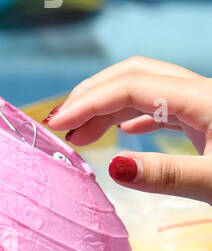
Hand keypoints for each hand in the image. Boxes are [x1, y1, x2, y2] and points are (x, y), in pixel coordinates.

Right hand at [44, 56, 211, 202]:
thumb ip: (167, 174)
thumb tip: (113, 167)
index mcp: (204, 98)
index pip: (130, 87)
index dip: (87, 103)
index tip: (55, 125)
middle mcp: (203, 92)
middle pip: (134, 76)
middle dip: (91, 95)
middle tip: (62, 123)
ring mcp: (206, 104)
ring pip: (148, 90)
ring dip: (109, 108)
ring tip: (82, 135)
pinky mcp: (210, 119)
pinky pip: (165, 107)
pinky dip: (135, 115)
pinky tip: (123, 131)